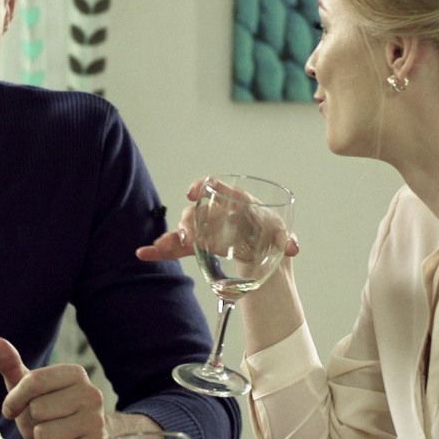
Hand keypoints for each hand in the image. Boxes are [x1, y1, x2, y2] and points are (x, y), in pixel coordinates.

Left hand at [0, 336, 106, 438]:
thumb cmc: (49, 410)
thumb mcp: (26, 387)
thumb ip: (10, 364)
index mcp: (75, 373)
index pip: (34, 381)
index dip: (15, 399)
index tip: (11, 408)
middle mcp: (91, 393)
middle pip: (38, 408)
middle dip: (33, 420)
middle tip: (45, 421)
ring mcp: (96, 421)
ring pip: (44, 433)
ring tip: (55, 435)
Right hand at [135, 178, 298, 262]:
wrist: (261, 248)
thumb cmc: (270, 232)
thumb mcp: (279, 234)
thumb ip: (285, 239)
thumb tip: (293, 247)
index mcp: (233, 202)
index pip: (215, 185)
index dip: (202, 186)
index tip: (193, 195)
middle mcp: (215, 213)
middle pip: (197, 211)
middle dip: (188, 222)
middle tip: (187, 236)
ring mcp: (204, 229)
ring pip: (184, 230)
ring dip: (172, 237)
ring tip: (162, 246)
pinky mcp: (197, 246)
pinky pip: (177, 246)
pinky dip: (161, 250)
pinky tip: (145, 254)